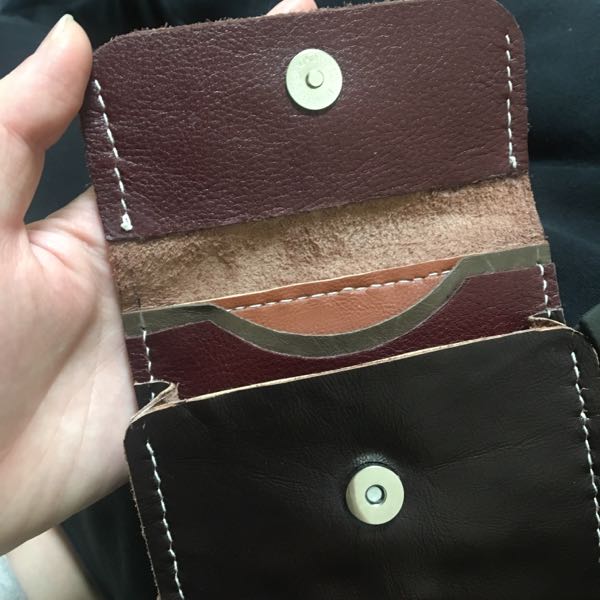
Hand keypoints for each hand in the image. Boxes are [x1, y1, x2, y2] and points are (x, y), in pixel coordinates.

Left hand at [0, 0, 316, 554]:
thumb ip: (22, 131)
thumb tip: (74, 38)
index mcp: (119, 227)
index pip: (191, 152)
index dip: (240, 101)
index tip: (298, 45)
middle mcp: (166, 271)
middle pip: (245, 211)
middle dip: (302, 169)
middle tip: (368, 122)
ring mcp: (191, 328)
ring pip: (268, 278)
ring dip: (319, 246)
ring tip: (390, 201)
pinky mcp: (205, 382)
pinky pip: (265, 351)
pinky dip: (308, 328)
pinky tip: (363, 299)